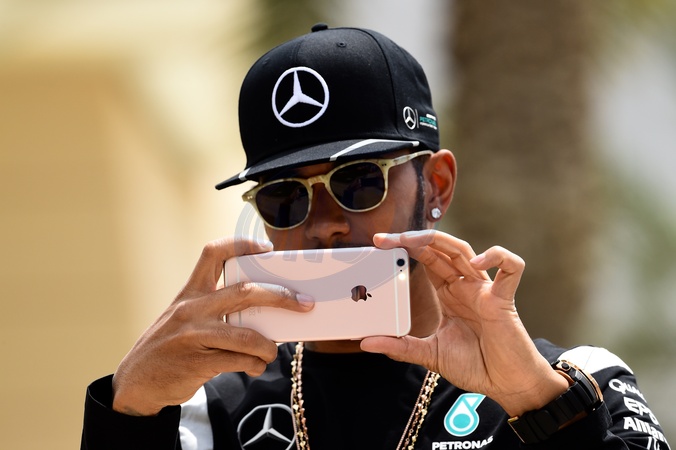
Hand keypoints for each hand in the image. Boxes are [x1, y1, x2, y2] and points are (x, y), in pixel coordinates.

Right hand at [112, 237, 313, 415]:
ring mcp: (193, 335)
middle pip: (245, 291)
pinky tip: (255, 367)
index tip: (267, 248)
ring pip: (247, 334)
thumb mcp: (183, 318)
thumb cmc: (170, 347)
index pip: (213, 253)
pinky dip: (255, 364)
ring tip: (272, 352)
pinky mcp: (197, 362)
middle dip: (281, 295)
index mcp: (189, 293)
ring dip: (268, 345)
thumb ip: (214, 309)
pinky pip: (240, 361)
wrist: (135, 384)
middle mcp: (191, 309)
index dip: (242, 244)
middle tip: (304, 302)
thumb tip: (265, 312)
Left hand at [362, 230, 567, 415]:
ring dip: (440, 240)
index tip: (380, 244)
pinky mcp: (504, 300)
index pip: (426, 259)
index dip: (405, 248)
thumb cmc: (474, 366)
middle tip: (385, 239)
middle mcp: (465, 286)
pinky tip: (477, 263)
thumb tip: (366, 343)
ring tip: (412, 241)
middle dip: (412, 239)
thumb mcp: (429, 354)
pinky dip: (498, 257)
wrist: (505, 385)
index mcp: (449, 294)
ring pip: (465, 251)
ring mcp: (484, 290)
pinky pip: (510, 268)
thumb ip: (400, 347)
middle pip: (440, 249)